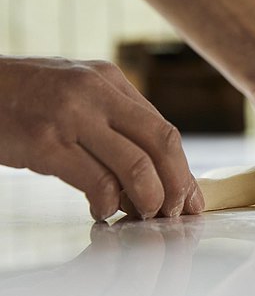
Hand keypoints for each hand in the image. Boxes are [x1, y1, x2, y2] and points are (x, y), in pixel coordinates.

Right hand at [0, 56, 203, 219]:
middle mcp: (95, 92)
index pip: (163, 130)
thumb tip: (153, 173)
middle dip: (177, 185)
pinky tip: (101, 211)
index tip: (189, 199)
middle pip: (160, 144)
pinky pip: (95, 181)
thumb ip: (115, 122)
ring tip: (142, 215)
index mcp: (110, 80)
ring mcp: (70, 116)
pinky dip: (106, 204)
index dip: (183, 170)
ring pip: (135, 165)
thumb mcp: (77, 93)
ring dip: (147, 199)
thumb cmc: (24, 98)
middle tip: (175, 213)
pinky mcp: (44, 143)